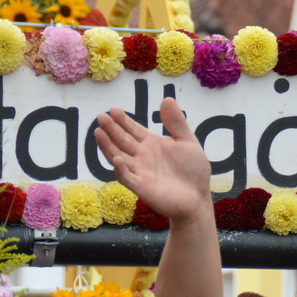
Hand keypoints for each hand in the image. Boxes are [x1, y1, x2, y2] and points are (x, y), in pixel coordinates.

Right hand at [93, 98, 210, 221]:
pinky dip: (120, 170)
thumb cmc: (193, 170)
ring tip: (99, 133)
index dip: (122, 120)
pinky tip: (116, 159)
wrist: (198, 197)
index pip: (132, 129)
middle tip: (101, 117)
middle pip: (122, 141)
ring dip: (108, 146)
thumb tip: (167, 99)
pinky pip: (127, 178)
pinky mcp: (142, 188)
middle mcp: (141, 156)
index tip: (113, 109)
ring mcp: (139, 172)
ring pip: (119, 157)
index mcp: (151, 143)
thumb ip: (177, 123)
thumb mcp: (187, 142)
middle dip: (111, 129)